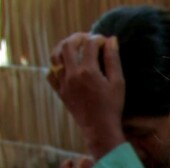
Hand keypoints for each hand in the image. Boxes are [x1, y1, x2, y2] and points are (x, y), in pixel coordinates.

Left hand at [49, 33, 125, 158]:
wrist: (99, 129)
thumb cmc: (112, 106)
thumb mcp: (118, 83)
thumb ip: (113, 59)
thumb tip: (111, 40)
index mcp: (88, 71)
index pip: (90, 44)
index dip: (98, 39)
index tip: (105, 42)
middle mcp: (72, 75)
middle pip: (68, 45)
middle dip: (78, 37)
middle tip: (87, 38)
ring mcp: (63, 83)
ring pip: (55, 57)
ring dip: (63, 47)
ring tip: (73, 46)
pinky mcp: (60, 92)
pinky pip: (51, 73)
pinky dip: (56, 65)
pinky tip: (66, 64)